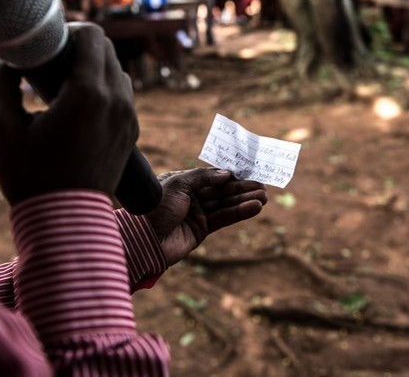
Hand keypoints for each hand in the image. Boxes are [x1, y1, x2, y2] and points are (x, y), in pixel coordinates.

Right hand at [0, 23, 136, 204]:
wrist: (66, 223)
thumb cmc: (29, 178)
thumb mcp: (1, 128)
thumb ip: (1, 83)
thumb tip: (4, 60)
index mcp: (89, 93)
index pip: (92, 35)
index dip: (68, 30)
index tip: (47, 43)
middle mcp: (117, 100)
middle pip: (106, 48)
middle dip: (79, 45)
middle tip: (50, 60)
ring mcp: (128, 117)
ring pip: (116, 70)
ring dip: (92, 66)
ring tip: (63, 82)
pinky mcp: (131, 132)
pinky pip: (122, 94)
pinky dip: (103, 87)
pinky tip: (78, 104)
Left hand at [146, 168, 267, 265]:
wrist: (143, 237)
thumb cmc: (156, 205)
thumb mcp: (178, 183)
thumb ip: (202, 177)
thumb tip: (226, 173)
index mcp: (182, 182)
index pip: (210, 176)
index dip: (229, 175)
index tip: (248, 171)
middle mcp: (190, 197)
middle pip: (221, 190)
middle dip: (242, 188)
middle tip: (263, 185)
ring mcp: (196, 213)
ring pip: (225, 204)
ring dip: (245, 200)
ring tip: (264, 196)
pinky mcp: (201, 230)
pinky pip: (224, 218)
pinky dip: (239, 212)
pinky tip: (254, 207)